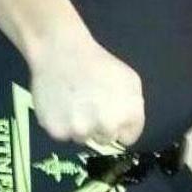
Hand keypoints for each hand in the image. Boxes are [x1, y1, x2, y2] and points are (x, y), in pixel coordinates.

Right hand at [29, 32, 144, 147]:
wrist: (61, 52)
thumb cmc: (98, 63)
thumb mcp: (130, 80)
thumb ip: (133, 108)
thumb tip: (124, 127)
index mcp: (128, 115)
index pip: (128, 138)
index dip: (120, 126)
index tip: (111, 114)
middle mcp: (107, 128)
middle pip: (105, 140)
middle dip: (100, 127)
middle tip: (89, 104)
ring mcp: (81, 131)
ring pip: (82, 138)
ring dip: (79, 126)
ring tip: (73, 102)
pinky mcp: (58, 132)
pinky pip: (63, 134)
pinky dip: (61, 123)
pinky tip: (60, 104)